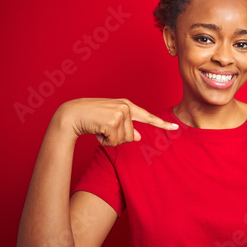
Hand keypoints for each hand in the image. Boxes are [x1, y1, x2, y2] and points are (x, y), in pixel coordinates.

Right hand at [53, 98, 178, 145]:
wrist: (71, 114)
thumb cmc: (90, 119)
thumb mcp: (110, 122)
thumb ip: (126, 127)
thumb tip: (138, 137)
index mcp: (127, 105)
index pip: (147, 117)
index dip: (162, 124)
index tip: (175, 128)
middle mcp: (126, 107)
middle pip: (131, 136)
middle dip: (116, 138)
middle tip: (103, 128)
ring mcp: (120, 113)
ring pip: (123, 140)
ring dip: (109, 139)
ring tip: (99, 128)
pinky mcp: (113, 120)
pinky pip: (114, 141)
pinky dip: (104, 141)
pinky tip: (96, 130)